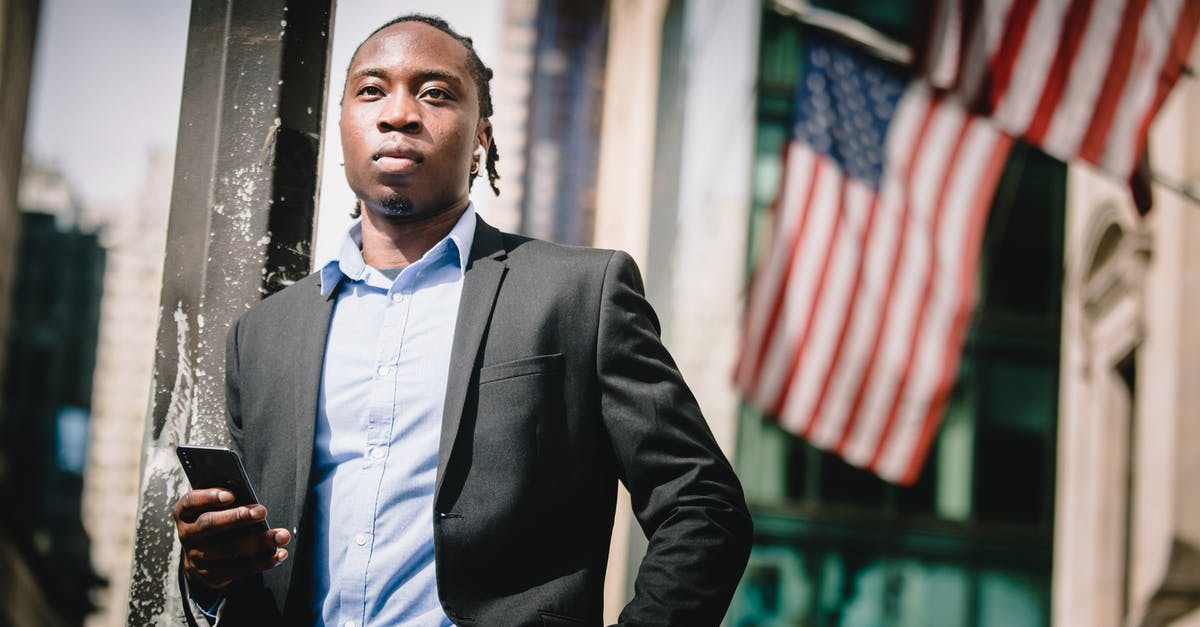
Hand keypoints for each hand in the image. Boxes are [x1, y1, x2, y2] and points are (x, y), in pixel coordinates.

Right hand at [173, 489, 291, 590]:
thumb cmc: (214, 521)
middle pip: (210, 525)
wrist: (198, 559)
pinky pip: (240, 569)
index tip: (231, 495)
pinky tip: (280, 553)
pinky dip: (264, 561)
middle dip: (238, 517)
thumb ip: (225, 499)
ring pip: (230, 549)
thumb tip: (250, 495)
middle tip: (262, 511)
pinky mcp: (212, 575)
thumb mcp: (211, 507)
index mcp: (185, 513)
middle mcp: (188, 535)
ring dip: (259, 542)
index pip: (190, 502)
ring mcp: (198, 557)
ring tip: (281, 535)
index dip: (208, 497)